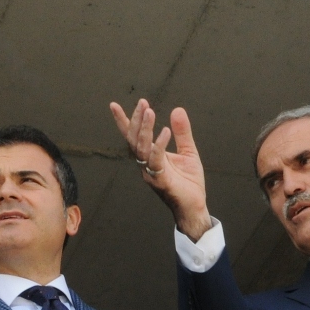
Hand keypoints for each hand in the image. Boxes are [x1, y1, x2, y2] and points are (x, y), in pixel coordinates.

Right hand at [109, 99, 214, 240]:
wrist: (195, 206)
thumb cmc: (189, 182)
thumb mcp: (188, 151)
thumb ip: (182, 132)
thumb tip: (177, 110)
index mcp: (149, 156)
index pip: (133, 136)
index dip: (123, 121)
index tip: (114, 105)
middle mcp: (145, 164)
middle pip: (134, 139)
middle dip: (136, 120)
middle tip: (143, 103)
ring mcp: (150, 173)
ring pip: (141, 148)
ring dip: (145, 129)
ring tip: (150, 112)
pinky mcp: (160, 180)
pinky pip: (155, 160)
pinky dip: (159, 145)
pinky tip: (165, 131)